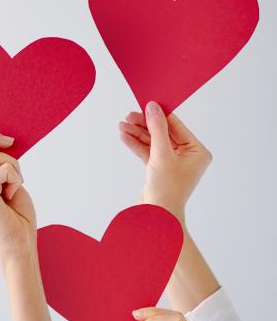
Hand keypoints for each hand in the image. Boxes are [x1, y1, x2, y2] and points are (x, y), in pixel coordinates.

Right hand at [119, 101, 211, 220]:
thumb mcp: (161, 154)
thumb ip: (157, 129)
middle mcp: (187, 156)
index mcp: (197, 152)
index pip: (176, 127)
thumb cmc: (167, 190)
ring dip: (137, 134)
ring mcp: (172, 162)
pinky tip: (124, 136)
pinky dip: (136, 145)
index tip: (145, 105)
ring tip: (122, 126)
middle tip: (129, 116)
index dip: (160, 115)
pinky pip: (147, 152)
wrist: (157, 216)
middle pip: (163, 133)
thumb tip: (152, 107)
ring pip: (153, 142)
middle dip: (145, 125)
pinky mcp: (159, 169)